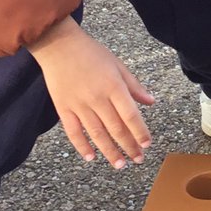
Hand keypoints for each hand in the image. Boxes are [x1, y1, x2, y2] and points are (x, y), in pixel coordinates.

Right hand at [27, 17, 153, 168]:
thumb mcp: (117, 65)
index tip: (147, 144)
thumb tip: (151, 102)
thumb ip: (134, 86)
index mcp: (113, 86)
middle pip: (116, 128)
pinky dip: (82, 146)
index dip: (140, 132)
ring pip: (97, 134)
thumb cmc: (91, 53)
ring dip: (110, 152)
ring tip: (120, 164)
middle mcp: (97, 98)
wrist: (59, 46)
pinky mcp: (63, 109)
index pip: (131, 116)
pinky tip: (91, 157)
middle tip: (138, 159)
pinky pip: (74, 132)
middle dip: (129, 146)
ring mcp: (79, 105)